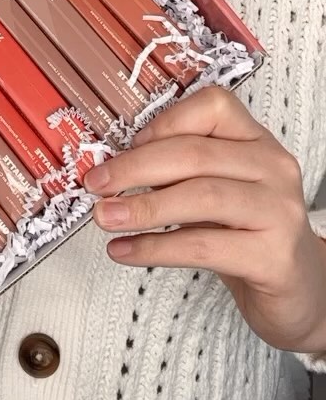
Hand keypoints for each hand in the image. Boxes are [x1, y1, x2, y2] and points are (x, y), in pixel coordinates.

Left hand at [83, 87, 325, 353]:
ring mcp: (278, 211)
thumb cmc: (249, 235)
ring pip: (199, 197)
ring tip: (105, 217)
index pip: (212, 107)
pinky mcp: (273, 256)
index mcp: (257, 141)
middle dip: (136, 167)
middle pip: (195, 154)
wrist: (301, 292)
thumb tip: (115, 164)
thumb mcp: (218, 191)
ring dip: (142, 208)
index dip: (163, 123)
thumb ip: (180, 170)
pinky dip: (156, 248)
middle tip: (98, 183)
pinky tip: (127, 251)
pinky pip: (204, 246)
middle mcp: (273, 168)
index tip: (124, 145)